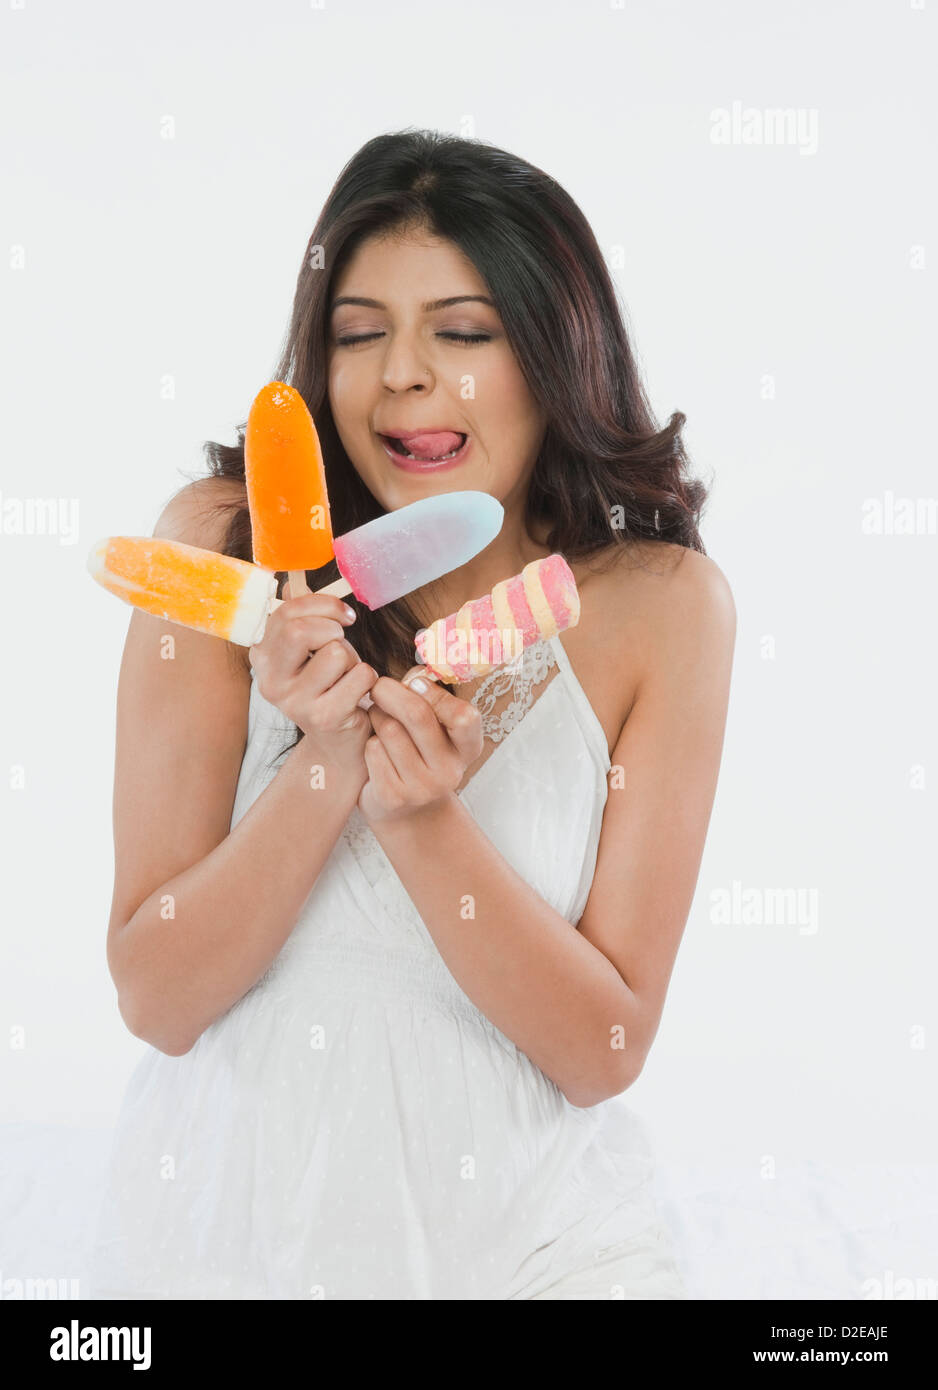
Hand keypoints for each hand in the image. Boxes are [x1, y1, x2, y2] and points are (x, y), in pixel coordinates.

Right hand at [248, 592, 376, 770]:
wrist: (339, 744)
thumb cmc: (327, 689)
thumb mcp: (306, 654)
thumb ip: (297, 619)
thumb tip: (291, 583)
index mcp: (263, 658)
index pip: (286, 612)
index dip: (322, 605)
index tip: (343, 616)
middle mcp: (270, 680)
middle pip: (299, 631)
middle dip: (333, 630)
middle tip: (343, 645)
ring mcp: (294, 702)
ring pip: (336, 652)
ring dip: (354, 660)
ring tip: (348, 677)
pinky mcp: (323, 717)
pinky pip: (359, 676)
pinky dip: (368, 680)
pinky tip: (359, 694)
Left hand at [357, 665, 483, 825]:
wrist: (405, 810)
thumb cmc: (417, 753)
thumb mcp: (434, 730)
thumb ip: (429, 700)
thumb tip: (417, 673)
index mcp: (468, 749)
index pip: (464, 716)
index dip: (436, 693)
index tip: (415, 682)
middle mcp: (451, 771)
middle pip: (418, 716)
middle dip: (392, 693)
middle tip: (378, 686)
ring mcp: (423, 788)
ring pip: (390, 731)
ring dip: (377, 718)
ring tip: (378, 721)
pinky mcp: (394, 797)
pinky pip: (373, 751)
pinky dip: (369, 744)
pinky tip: (374, 750)